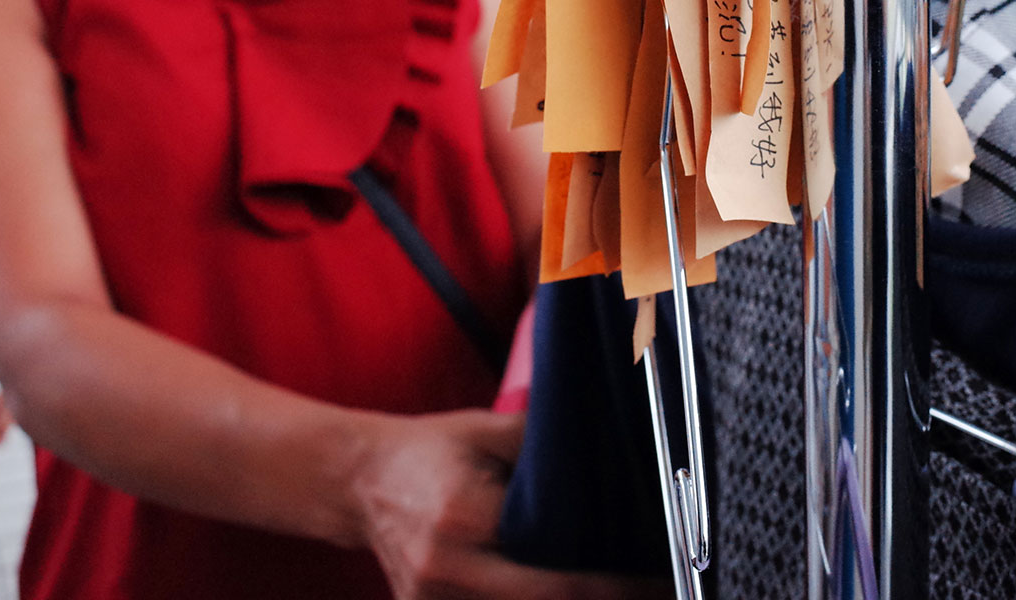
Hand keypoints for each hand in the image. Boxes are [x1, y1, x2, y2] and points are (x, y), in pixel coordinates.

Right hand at [352, 410, 666, 599]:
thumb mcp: (488, 431)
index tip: (658, 582)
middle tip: (655, 595)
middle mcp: (446, 572)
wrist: (357, 479)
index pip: (558, 575)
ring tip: (623, 593)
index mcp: (465, 519)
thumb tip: (620, 452)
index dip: (616, 589)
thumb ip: (548, 446)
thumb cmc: (431, 448)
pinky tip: (568, 593)